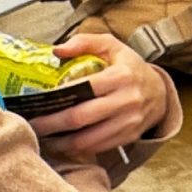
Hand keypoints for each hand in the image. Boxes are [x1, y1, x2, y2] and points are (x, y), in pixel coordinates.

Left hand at [24, 32, 173, 155]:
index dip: (57, 99)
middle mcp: (127, 101)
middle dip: (52, 124)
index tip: (36, 103)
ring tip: (43, 137)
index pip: (84, 89)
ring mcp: (128, 122)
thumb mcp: (112, 46)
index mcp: (121, 76)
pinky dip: (77, 149)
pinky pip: (97, 148)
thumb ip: (85, 42)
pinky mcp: (128, 137)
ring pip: (88, 140)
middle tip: (32, 125)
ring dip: (61, 142)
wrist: (159, 92)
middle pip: (81, 118)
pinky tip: (62, 143)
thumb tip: (57, 50)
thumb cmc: (129, 67)